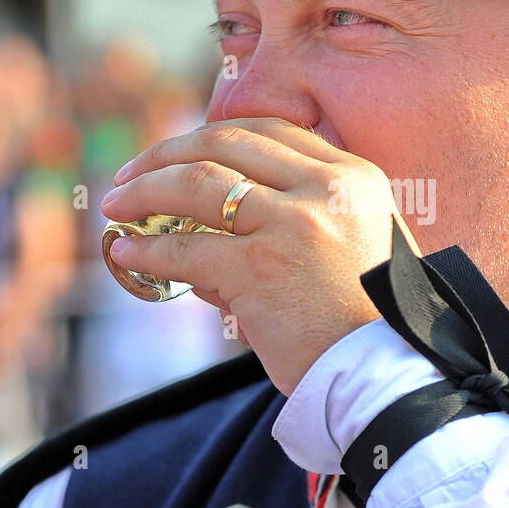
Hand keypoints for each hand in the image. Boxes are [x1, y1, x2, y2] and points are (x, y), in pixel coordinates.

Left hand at [100, 117, 420, 394]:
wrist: (392, 375)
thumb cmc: (371, 323)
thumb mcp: (352, 249)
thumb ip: (290, 228)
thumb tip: (201, 238)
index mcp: (354, 176)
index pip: (269, 133)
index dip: (211, 137)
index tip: (178, 153)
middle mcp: (326, 187)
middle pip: (225, 144)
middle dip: (167, 154)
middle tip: (131, 175)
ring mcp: (293, 223)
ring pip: (196, 183)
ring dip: (145, 190)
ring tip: (116, 206)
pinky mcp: (261, 269)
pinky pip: (186, 248)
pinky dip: (149, 249)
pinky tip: (129, 253)